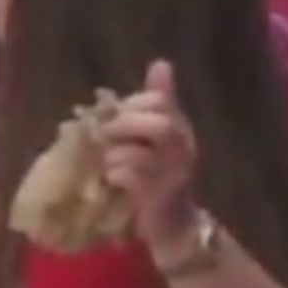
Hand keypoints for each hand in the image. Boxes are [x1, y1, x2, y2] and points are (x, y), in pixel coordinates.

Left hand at [100, 61, 198, 246]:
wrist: (171, 225)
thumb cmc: (156, 175)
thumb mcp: (153, 135)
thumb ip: (155, 102)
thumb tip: (162, 63)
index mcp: (179, 127)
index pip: (159, 101)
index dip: (131, 104)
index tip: (111, 113)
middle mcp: (183, 148)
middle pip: (159, 124)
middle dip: (125, 125)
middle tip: (104, 134)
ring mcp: (174, 174)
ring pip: (141, 153)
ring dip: (115, 154)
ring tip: (105, 160)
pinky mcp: (159, 198)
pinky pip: (133, 178)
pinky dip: (115, 173)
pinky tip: (109, 177)